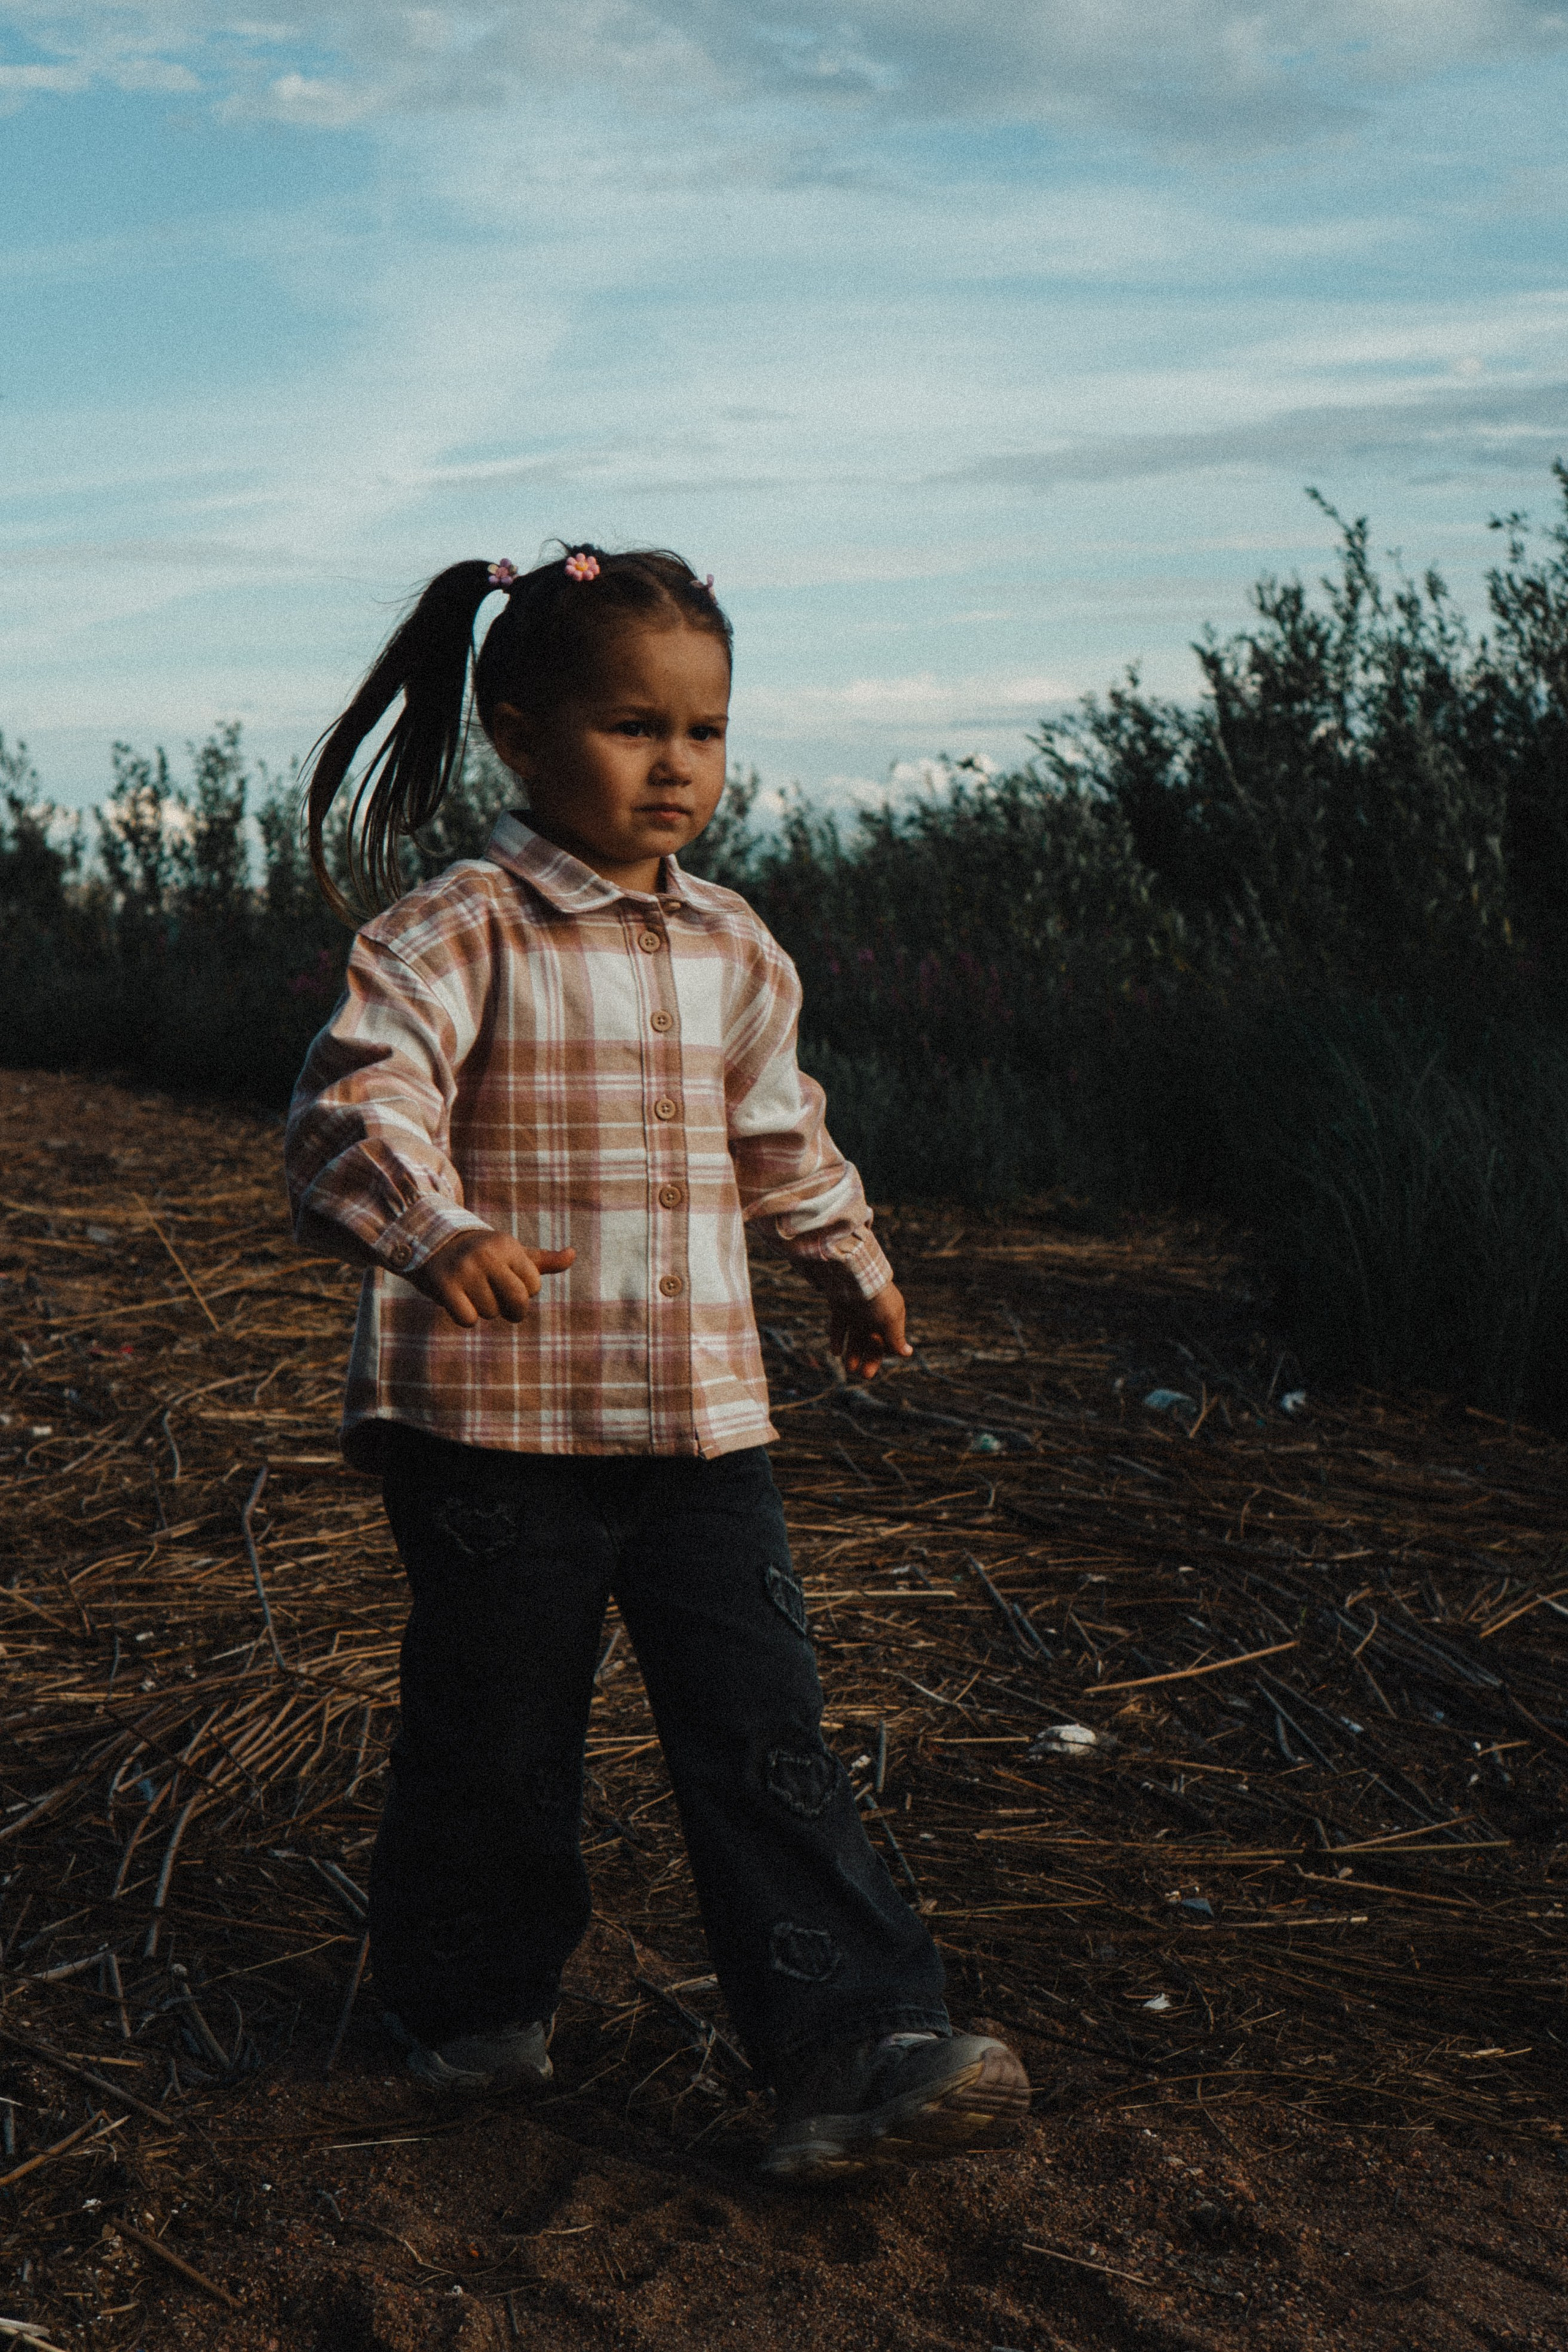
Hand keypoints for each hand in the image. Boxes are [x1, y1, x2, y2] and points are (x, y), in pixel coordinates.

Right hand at [412, 1228, 574, 1328]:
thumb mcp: (512, 1254)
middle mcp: (487, 1254)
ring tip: (472, 1292)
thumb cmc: (483, 1255)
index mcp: (507, 1245)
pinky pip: (467, 1319)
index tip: (509, 1282)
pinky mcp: (444, 1284)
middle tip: (501, 1303)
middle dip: (513, 1310)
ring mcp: (465, 1269)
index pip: (533, 1286)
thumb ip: (543, 1261)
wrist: (433, 1243)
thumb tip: (572, 1255)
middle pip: (518, 1300)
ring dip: (484, 1309)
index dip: (524, 1291)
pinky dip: (465, 1317)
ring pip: (491, 1312)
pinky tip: (458, 1301)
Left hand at [829, 1280, 912, 1380]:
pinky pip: (839, 1326)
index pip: (887, 1341)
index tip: (872, 1365)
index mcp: (890, 1317)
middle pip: (872, 1342)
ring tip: (848, 1368)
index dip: (881, 1353)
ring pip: (855, 1337)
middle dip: (868, 1359)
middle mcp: (874, 1315)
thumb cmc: (876, 1298)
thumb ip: (896, 1338)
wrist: (852, 1274)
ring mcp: (857, 1311)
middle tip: (863, 1374)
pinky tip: (836, 1352)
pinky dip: (838, 1339)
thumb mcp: (890, 1320)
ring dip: (853, 1353)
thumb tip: (907, 1354)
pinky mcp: (841, 1307)